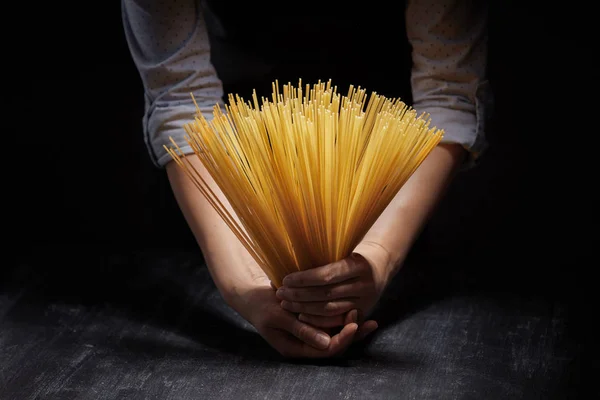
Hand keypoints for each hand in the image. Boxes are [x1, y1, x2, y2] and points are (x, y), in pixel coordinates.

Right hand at [237, 279, 358, 357]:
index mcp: (295, 349)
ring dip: (350, 326)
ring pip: (335, 335)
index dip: (342, 339)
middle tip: (366, 319)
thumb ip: (301, 330)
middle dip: (351, 334)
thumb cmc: (261, 305)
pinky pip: (330, 324)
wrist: (249, 295)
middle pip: (335, 345)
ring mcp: (308, 334)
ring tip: (367, 315)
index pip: (326, 351)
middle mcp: (304, 345)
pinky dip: (342, 317)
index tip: (354, 324)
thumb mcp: (278, 316)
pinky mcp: (310, 322)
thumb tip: (326, 343)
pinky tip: (354, 307)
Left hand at [276, 249, 389, 336]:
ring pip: (330, 310)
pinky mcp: (363, 313)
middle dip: (299, 295)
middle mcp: (365, 285)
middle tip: (280, 293)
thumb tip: (290, 254)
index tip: (286, 279)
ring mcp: (365, 301)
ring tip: (285, 304)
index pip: (327, 275)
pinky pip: (336, 320)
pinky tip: (301, 316)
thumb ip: (324, 255)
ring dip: (304, 308)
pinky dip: (317, 320)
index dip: (304, 279)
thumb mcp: (345, 248)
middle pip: (326, 294)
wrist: (382, 265)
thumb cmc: (354, 253)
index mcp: (360, 265)